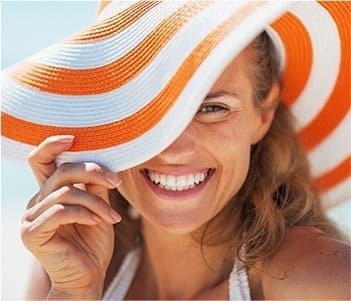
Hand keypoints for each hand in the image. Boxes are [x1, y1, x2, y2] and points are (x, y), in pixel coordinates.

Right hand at [21, 135, 121, 298]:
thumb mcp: (98, 206)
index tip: (73, 138)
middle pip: (61, 171)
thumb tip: (103, 161)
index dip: (52, 145)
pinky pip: (61, 211)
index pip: (41, 160)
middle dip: (92, 172)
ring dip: (96, 202)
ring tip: (112, 216)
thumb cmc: (93, 240)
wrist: (88, 276)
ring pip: (66, 192)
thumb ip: (95, 185)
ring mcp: (30, 218)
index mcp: (49, 193)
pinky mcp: (32, 233)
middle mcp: (36, 201)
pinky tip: (99, 222)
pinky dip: (85, 213)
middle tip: (115, 182)